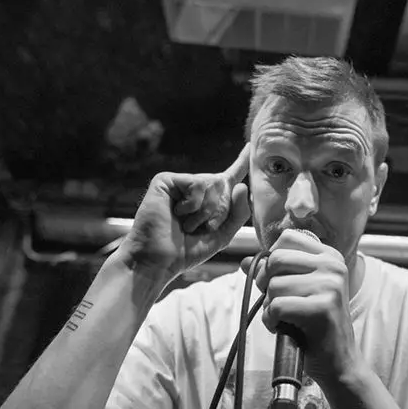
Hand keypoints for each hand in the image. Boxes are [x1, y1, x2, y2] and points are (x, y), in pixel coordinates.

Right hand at [118, 146, 249, 280]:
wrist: (158, 261)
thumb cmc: (185, 252)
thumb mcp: (221, 236)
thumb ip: (238, 214)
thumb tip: (242, 186)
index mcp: (207, 201)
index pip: (228, 178)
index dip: (240, 163)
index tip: (249, 147)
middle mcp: (193, 189)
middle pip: (224, 184)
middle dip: (220, 212)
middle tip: (199, 229)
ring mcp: (179, 183)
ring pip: (212, 183)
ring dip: (205, 212)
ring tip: (186, 225)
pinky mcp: (165, 180)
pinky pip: (197, 184)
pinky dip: (193, 205)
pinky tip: (176, 214)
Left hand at [242, 230, 357, 384]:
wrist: (337, 361)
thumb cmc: (314, 325)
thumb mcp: (295, 292)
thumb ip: (272, 274)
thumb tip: (245, 262)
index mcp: (329, 256)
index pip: (286, 238)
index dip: (271, 260)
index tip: (277, 280)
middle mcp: (333, 266)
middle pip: (276, 259)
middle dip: (265, 283)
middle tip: (274, 302)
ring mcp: (331, 286)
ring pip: (274, 285)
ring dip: (269, 306)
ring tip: (283, 319)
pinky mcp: (323, 307)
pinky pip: (277, 306)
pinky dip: (271, 321)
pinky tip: (282, 328)